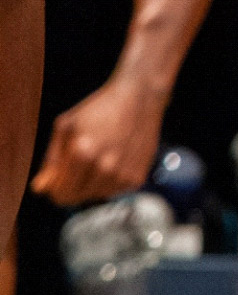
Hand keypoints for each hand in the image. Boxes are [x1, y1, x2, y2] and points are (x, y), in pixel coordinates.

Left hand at [31, 77, 163, 206]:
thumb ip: (51, 160)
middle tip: (81, 162)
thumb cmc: (100, 107)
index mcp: (83, 152)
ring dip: (93, 182)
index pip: (60, 195)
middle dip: (73, 185)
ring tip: (101, 156)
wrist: (140, 96)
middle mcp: (104, 167)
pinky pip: (114, 191)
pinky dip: (111, 180)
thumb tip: (40, 189)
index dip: (56, 188)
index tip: (59, 176)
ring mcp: (122, 174)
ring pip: (95, 196)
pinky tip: (116, 158)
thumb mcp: (66, 125)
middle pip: (76, 198)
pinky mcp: (136, 177)